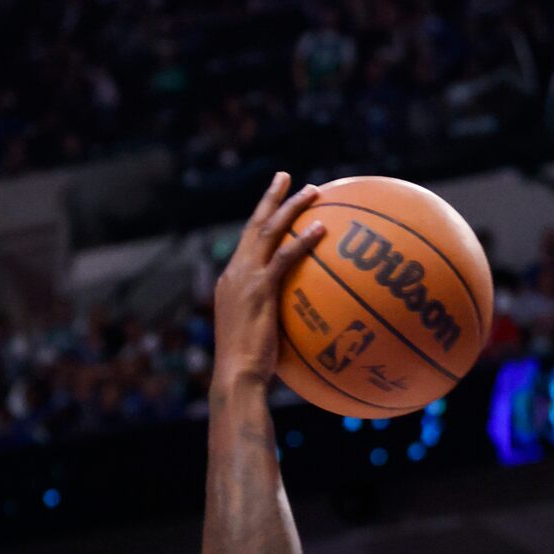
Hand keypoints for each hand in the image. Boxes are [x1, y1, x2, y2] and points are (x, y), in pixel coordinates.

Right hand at [212, 173, 323, 386]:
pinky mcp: (260, 289)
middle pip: (254, 225)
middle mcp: (235, 273)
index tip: (276, 206)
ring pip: (269, 231)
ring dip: (291, 207)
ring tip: (313, 191)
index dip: (261, 221)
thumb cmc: (250, 370)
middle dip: (271, 198)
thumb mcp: (260, 340)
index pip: (247, 244)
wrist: (236, 377)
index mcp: (231, 282)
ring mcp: (245, 279)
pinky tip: (321, 229)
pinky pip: (285, 257)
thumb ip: (274, 324)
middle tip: (286, 177)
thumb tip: (300, 329)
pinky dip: (303, 240)